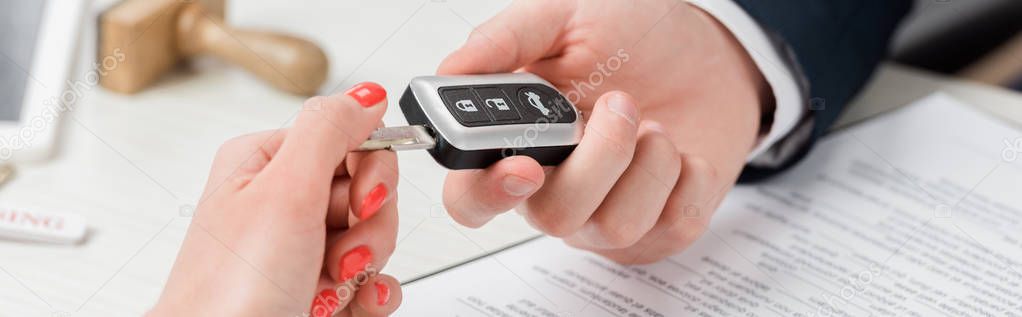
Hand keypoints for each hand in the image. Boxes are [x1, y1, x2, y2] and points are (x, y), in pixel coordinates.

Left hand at [151, 83, 401, 316]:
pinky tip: (353, 302)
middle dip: (368, 225)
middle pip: (368, 190)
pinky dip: (373, 293)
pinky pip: (374, 279)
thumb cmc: (228, 292)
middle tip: (338, 250)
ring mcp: (302, 251)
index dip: (370, 170)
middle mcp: (284, 205)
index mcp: (267, 165)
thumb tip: (366, 95)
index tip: (363, 199)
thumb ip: (328, 131)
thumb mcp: (282, 191)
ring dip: (367, 263)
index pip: (349, 139)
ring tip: (329, 284)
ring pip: (375, 236)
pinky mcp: (320, 290)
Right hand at [440, 0, 768, 263]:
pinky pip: (671, 224)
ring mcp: (606, 216)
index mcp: (517, 145)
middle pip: (552, 217)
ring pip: (615, 225)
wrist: (706, 52)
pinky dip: (687, 174)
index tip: (525, 165)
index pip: (472, 197)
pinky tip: (682, 149)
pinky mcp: (661, 230)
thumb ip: (506, 39)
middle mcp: (555, 189)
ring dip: (647, 162)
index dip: (488, 193)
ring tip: (653, 122)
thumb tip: (452, 68)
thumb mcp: (565, 17)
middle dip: (597, 161)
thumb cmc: (630, 37)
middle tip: (619, 103)